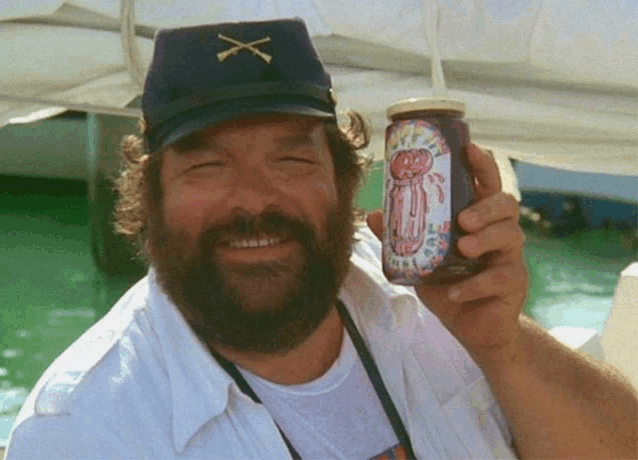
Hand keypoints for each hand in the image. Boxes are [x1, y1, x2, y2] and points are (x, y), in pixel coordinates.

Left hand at [367, 144, 527, 364]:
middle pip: (507, 204)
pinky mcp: (515, 284)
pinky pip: (502, 277)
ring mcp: (511, 258)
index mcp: (479, 220)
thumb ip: (400, 239)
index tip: (470, 149)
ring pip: (511, 236)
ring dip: (485, 239)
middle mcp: (499, 233)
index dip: (482, 165)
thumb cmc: (449, 286)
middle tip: (463, 219)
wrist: (472, 329)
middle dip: (486, 207)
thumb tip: (372, 214)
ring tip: (463, 248)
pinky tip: (454, 291)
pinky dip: (475, 285)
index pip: (487, 185)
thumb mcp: (420, 262)